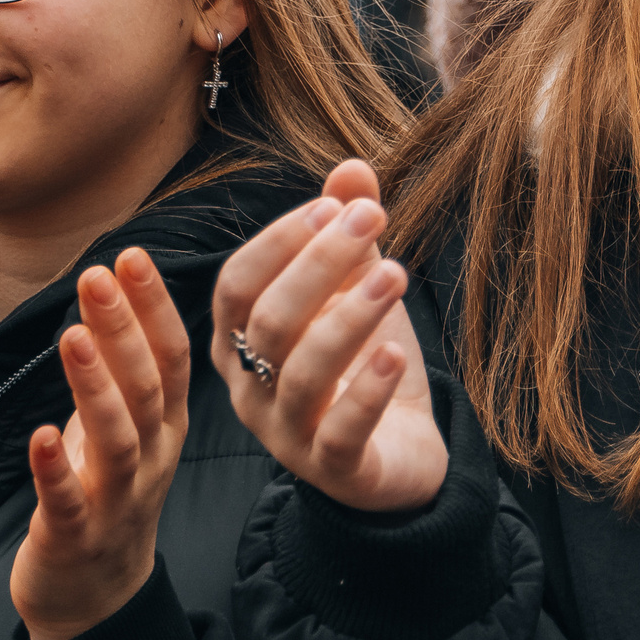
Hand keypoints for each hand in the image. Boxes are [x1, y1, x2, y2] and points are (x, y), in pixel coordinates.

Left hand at [9, 249, 190, 639]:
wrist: (95, 599)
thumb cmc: (105, 496)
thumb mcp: (125, 427)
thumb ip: (123, 367)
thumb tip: (110, 287)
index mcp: (166, 428)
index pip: (172, 358)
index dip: (154, 308)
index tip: (133, 257)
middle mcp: (152, 459)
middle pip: (148, 388)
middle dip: (125, 329)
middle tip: (99, 275)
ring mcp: (117, 500)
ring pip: (118, 438)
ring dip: (96, 386)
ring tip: (75, 337)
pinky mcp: (75, 536)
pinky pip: (68, 499)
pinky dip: (56, 467)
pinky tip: (42, 433)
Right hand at [210, 160, 448, 512]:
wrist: (401, 450)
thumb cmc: (362, 361)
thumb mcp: (354, 290)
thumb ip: (346, 231)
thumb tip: (352, 168)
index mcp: (241, 341)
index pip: (237, 286)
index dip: (278, 243)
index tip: (332, 207)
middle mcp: (251, 388)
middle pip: (268, 322)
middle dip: (319, 265)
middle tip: (373, 222)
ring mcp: (288, 434)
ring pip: (302, 374)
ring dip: (348, 318)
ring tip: (394, 275)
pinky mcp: (335, 471)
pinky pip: (341, 432)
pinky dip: (367, 390)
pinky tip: (395, 353)